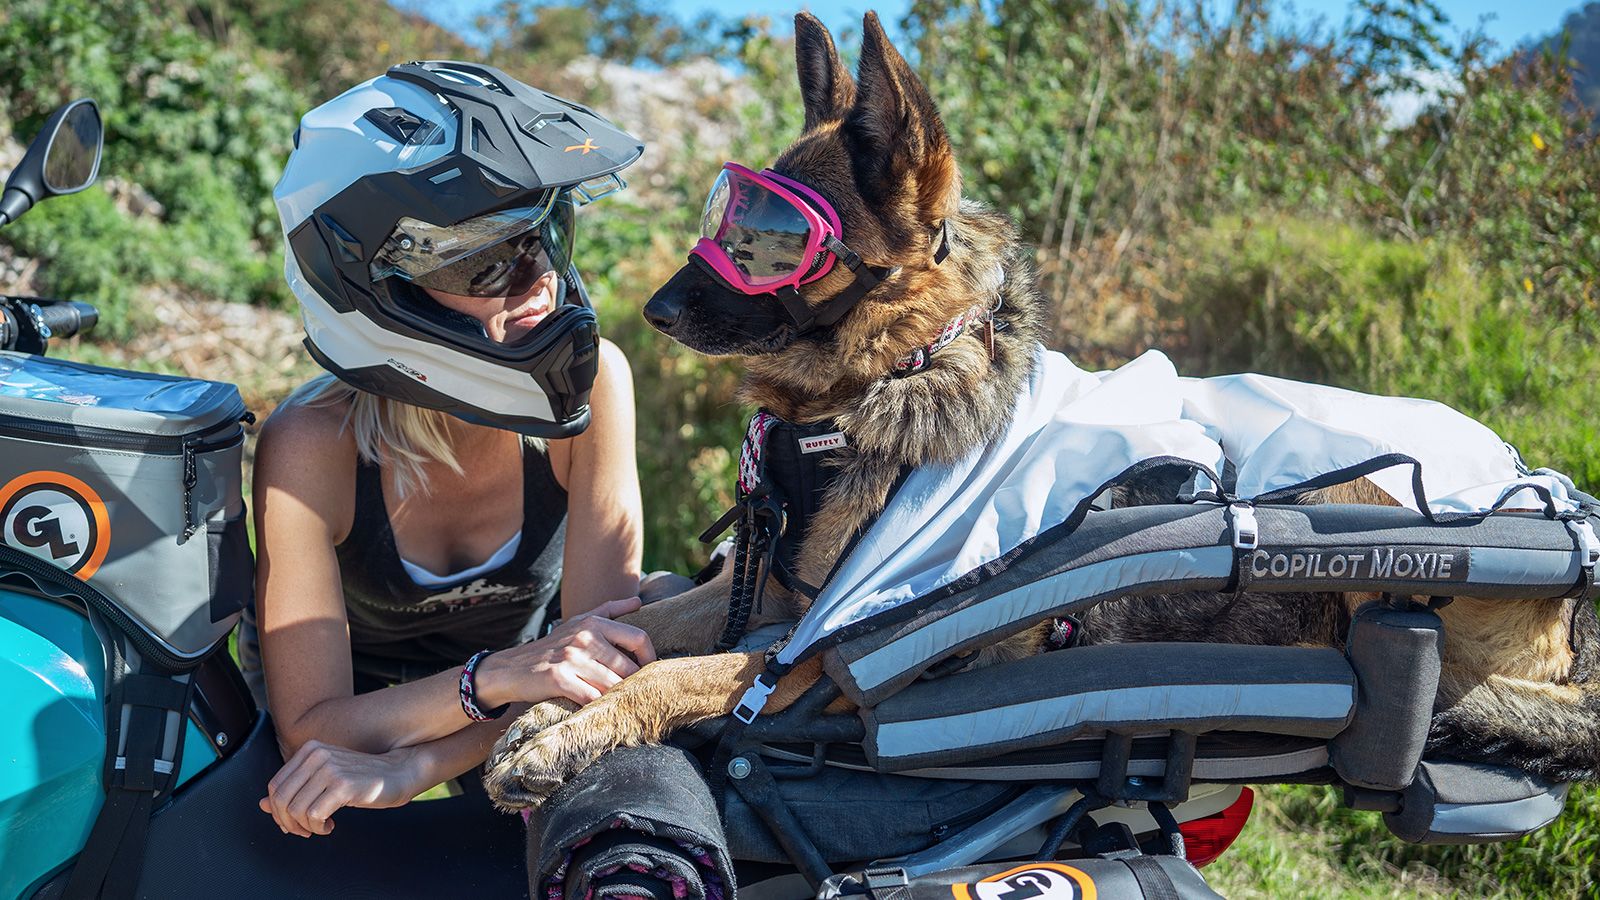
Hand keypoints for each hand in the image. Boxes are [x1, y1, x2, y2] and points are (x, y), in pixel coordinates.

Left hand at [258, 739, 427, 836]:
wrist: (398, 773)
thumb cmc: (361, 779)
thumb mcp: (324, 780)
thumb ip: (294, 789)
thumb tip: (262, 805)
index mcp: (309, 750)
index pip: (275, 786)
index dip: (278, 811)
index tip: (292, 823)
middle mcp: (317, 755)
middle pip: (281, 799)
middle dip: (288, 822)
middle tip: (304, 830)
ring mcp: (330, 768)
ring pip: (296, 810)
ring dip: (305, 827)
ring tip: (320, 826)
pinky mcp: (342, 785)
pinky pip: (313, 815)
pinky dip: (318, 827)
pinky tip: (330, 825)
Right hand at [475, 596, 655, 707]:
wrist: (511, 668)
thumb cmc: (552, 647)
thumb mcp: (578, 621)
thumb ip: (610, 610)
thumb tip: (638, 601)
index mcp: (594, 623)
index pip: (638, 638)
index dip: (650, 658)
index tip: (648, 671)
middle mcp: (585, 638)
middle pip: (629, 667)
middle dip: (634, 684)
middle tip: (634, 694)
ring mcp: (572, 658)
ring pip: (613, 685)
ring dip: (617, 697)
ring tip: (618, 703)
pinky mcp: (559, 680)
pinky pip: (593, 698)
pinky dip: (600, 706)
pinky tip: (599, 709)